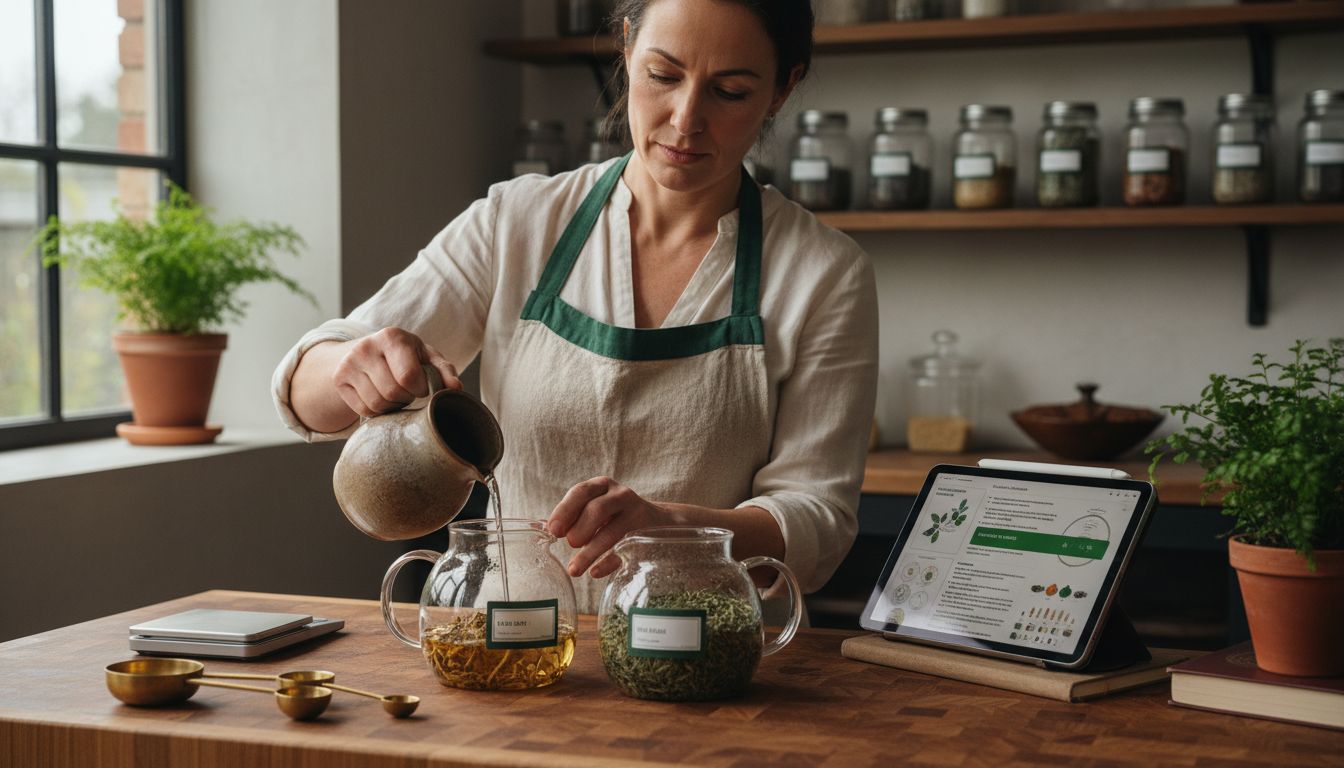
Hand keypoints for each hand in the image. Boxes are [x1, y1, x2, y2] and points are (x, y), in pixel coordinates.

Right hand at [331, 327, 461, 417]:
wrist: (370, 351)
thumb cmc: (407, 356)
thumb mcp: (428, 357)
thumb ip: (445, 371)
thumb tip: (456, 389)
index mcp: (391, 337)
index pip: (408, 377)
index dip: (420, 388)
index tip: (422, 386)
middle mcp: (366, 347)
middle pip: (393, 392)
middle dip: (406, 397)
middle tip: (408, 390)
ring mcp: (348, 363)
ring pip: (377, 403)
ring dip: (393, 405)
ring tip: (395, 392)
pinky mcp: (339, 379)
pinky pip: (364, 410)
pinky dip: (378, 410)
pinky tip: (381, 397)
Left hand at [547, 477, 669, 578]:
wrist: (657, 521)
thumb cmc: (613, 515)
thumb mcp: (595, 506)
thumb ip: (572, 515)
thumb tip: (539, 528)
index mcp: (602, 485)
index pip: (581, 492)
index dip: (565, 510)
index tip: (554, 530)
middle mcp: (620, 496)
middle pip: (597, 510)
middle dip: (580, 529)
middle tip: (570, 544)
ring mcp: (636, 515)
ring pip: (611, 532)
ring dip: (590, 552)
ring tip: (574, 570)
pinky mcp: (646, 536)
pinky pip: (625, 550)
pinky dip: (608, 562)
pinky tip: (595, 573)